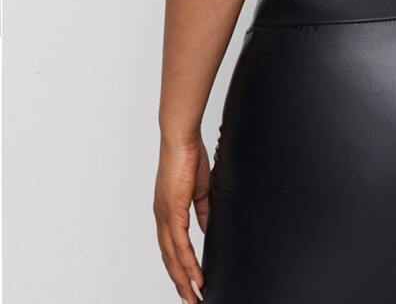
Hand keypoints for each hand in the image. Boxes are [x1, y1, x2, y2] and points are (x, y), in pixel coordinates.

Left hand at [153, 132, 208, 301]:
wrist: (181, 137)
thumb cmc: (188, 155)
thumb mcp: (198, 188)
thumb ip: (200, 210)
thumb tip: (203, 228)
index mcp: (167, 211)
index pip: (171, 247)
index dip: (179, 267)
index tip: (188, 284)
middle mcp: (161, 217)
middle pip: (169, 258)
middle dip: (179, 282)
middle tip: (191, 300)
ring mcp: (164, 215)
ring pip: (172, 257)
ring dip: (183, 279)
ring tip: (194, 296)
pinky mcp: (171, 211)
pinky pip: (179, 245)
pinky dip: (187, 263)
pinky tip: (196, 276)